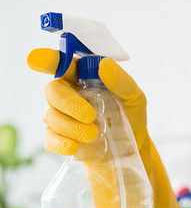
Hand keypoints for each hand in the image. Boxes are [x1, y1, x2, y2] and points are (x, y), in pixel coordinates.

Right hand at [29, 49, 184, 207]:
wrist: (132, 148)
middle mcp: (68, 94)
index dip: (48, 59)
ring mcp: (61, 116)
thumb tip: (103, 64)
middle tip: (90, 116)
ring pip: (50, 116)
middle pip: (52, 90)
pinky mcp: (60, 138)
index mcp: (83, 78)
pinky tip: (74, 146)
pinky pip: (50, 138)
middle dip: (68, 103)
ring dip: (71, 126)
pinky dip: (61, 142)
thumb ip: (120, 80)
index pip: (61, 63)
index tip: (37, 59)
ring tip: (94, 134)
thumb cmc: (130, 116)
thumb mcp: (134, 97)